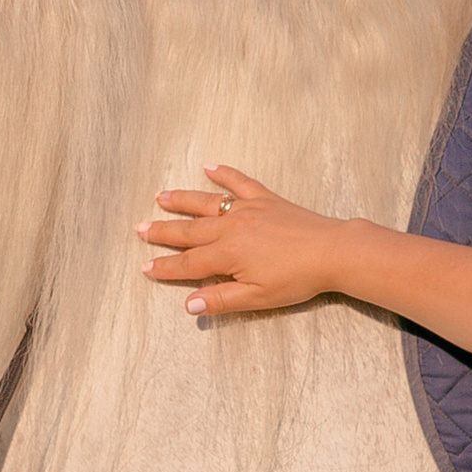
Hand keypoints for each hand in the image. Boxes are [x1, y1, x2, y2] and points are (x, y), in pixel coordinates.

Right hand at [138, 166, 345, 320]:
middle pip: (189, 230)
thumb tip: (189, 304)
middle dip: (162, 231)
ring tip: (161, 197)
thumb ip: (221, 299)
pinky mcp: (266, 199)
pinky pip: (239, 182)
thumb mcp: (257, 298)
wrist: (332, 251)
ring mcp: (248, 209)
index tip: (145, 267)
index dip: (165, 267)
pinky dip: (224, 174)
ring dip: (182, 200)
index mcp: (227, 254)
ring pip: (206, 203)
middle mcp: (231, 227)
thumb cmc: (297, 278)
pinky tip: (209, 167)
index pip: (188, 264)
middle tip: (139, 228)